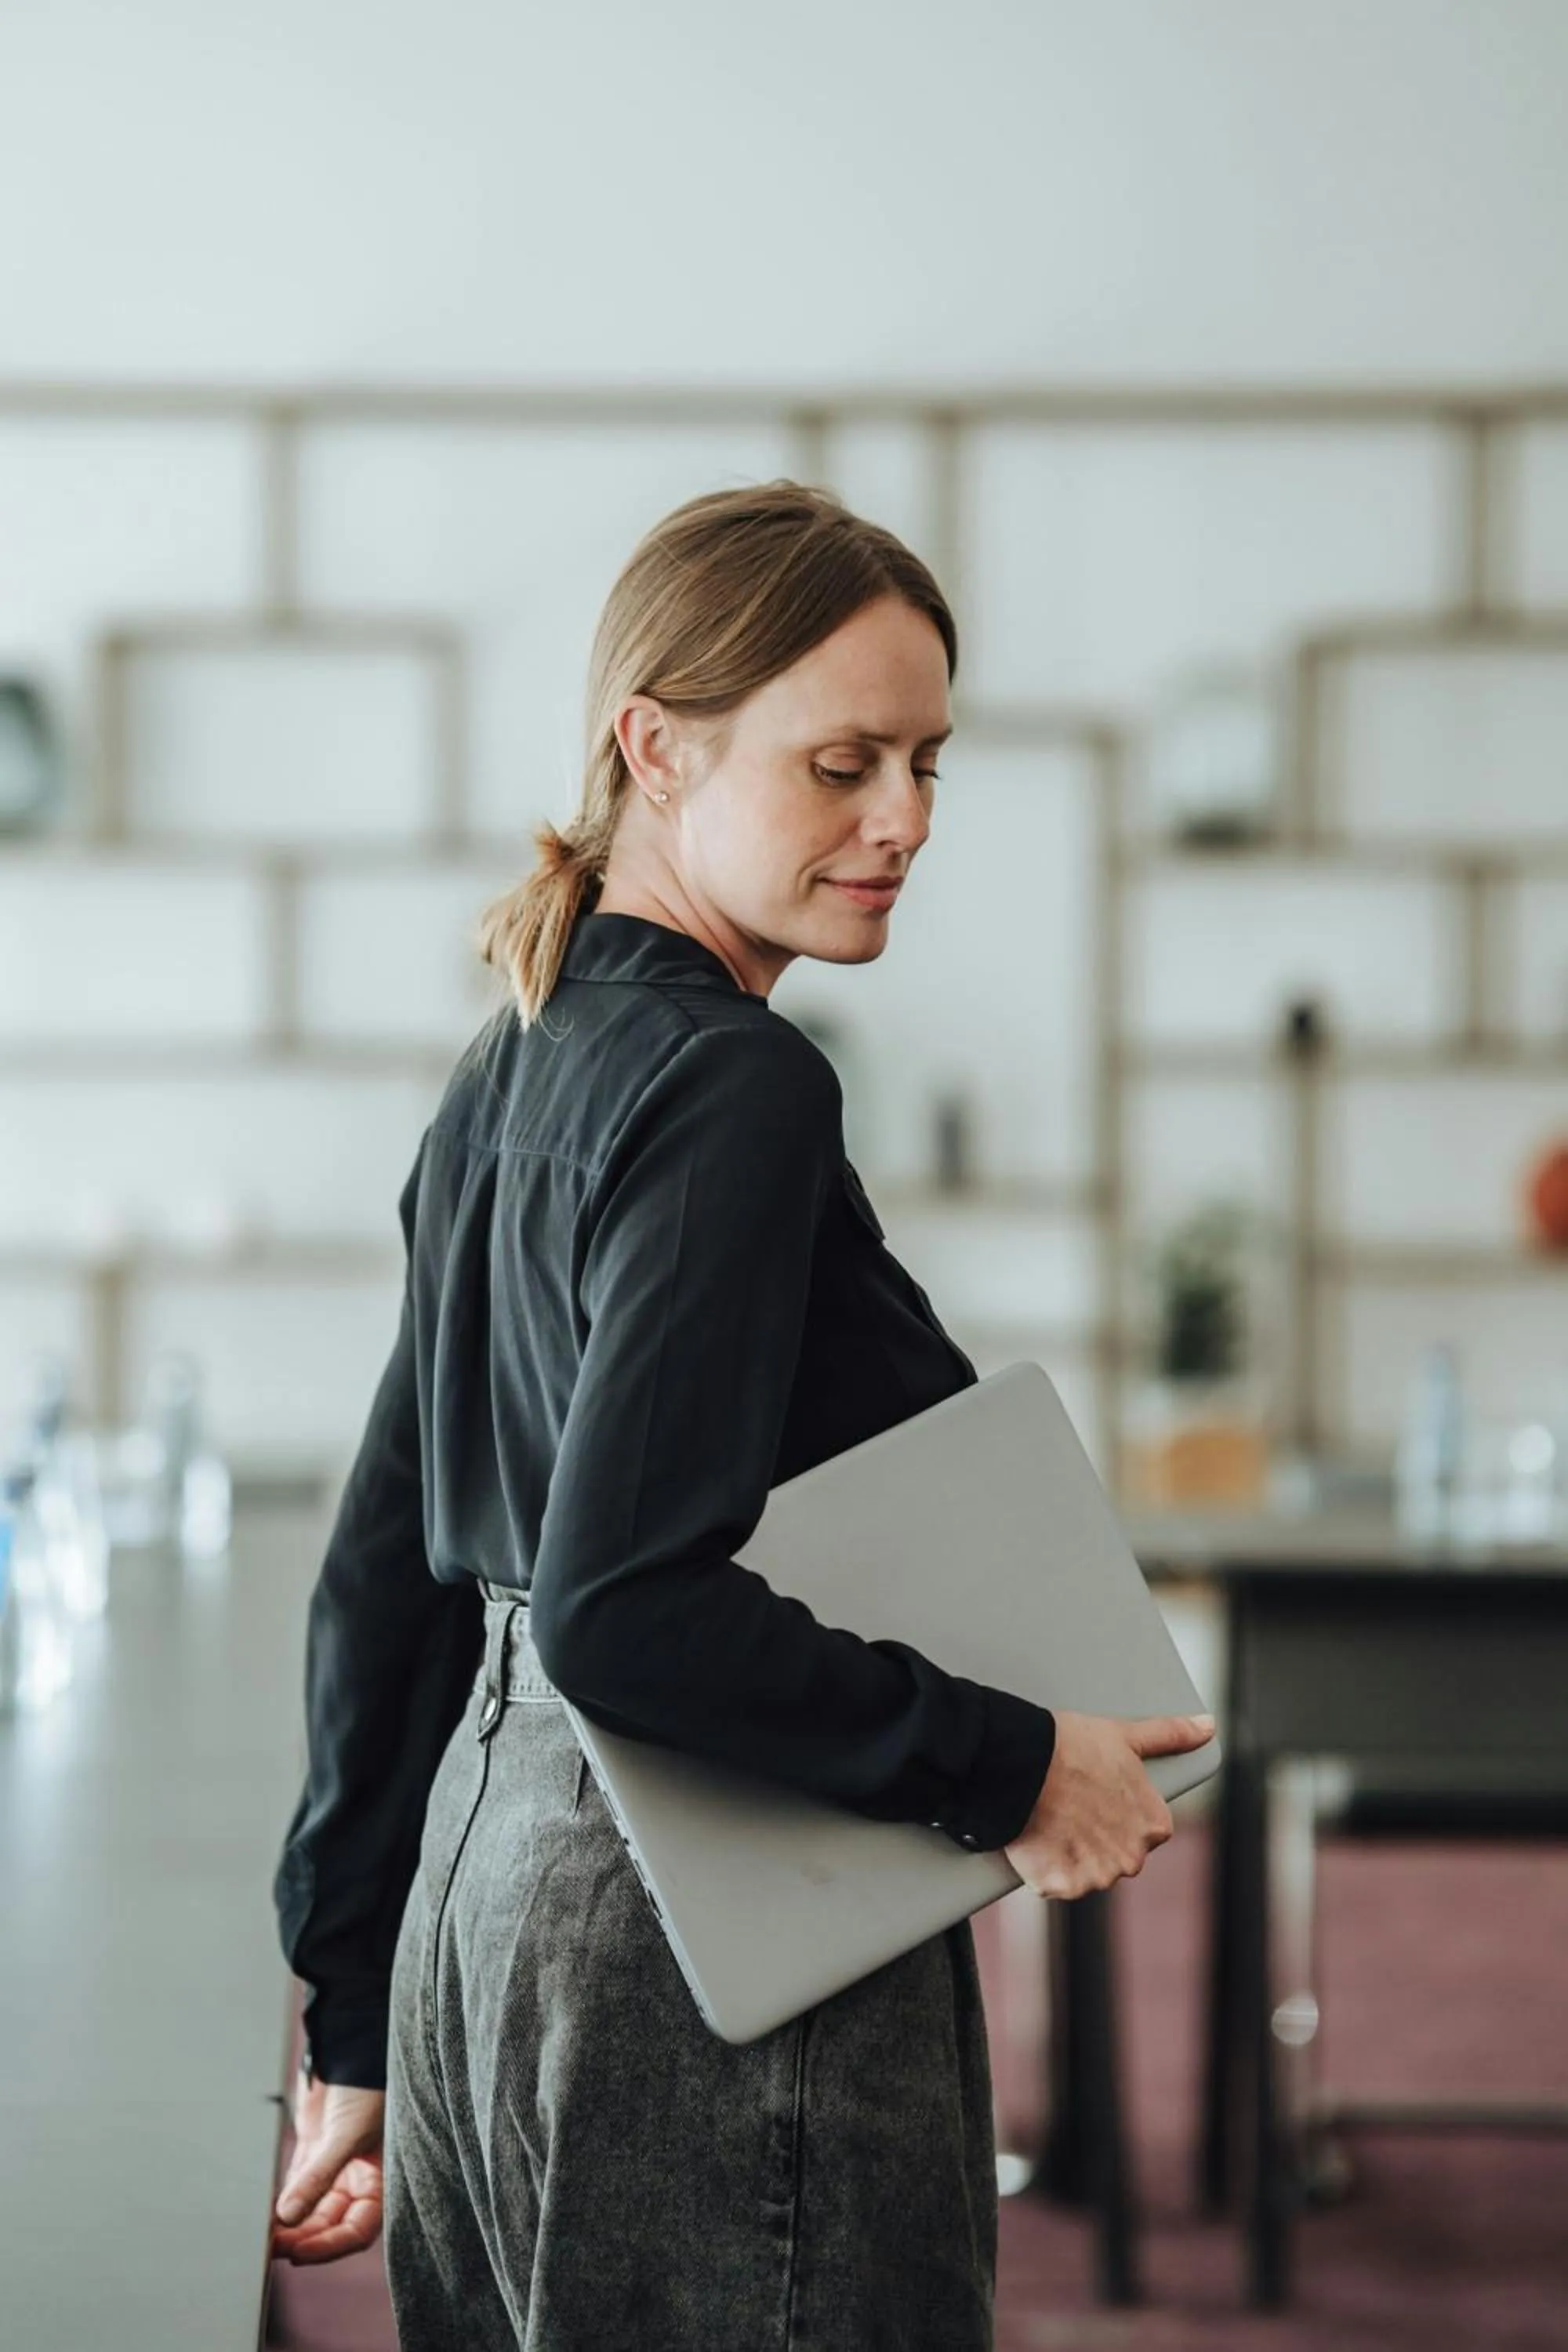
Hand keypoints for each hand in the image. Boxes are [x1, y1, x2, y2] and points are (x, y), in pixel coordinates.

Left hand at [271, 2066, 386, 2264]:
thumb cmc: (368, 2086)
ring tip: (263, 2236)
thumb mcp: (348, 2134)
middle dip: (303, 2238)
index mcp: (381, 2181)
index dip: (330, 2246)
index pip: (357, 2230)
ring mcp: (334, 2166)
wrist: (353, 2044)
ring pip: (310, 2210)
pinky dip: (281, 2200)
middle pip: (329, 2225)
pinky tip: (264, 2211)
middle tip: (273, 2247)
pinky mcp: (313, 2152)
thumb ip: (318, 2177)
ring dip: (289, 2224)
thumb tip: (287, 2217)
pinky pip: (296, 2186)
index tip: (298, 2253)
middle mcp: (359, 2179)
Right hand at [1002, 1709, 1214, 1899]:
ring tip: (1051, 1819)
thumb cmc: (1073, 1745)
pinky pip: (1055, 1883)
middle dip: (1095, 1838)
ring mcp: (1097, 1876)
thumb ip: (1171, 1735)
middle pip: (1114, 1855)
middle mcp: (1133, 1858)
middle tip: (1070, 1806)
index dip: (1116, 1812)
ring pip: (1085, 1872)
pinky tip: (1037, 1837)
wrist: (1022, 1763)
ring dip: (1070, 1855)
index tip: (1095, 1795)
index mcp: (1154, 1827)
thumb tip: (1208, 1725)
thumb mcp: (1126, 1735)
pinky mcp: (1062, 1887)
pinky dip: (1045, 1868)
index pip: (1143, 1830)